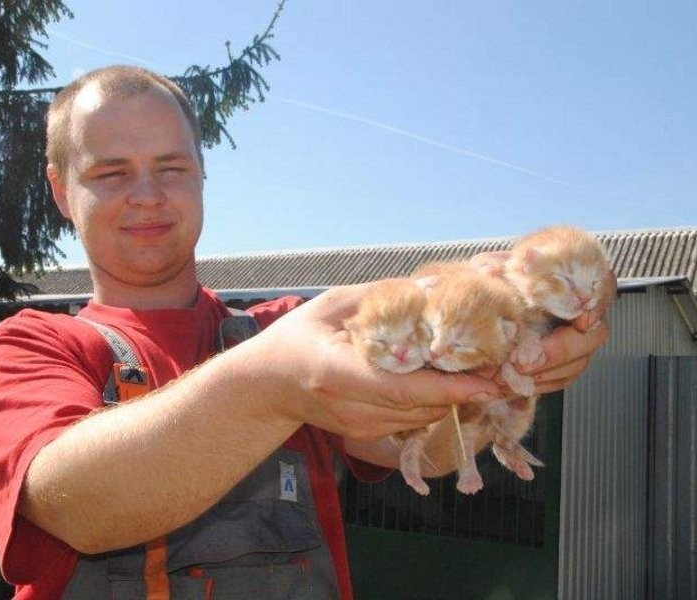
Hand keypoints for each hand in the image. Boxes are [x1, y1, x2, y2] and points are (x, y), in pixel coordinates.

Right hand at [252, 283, 499, 440]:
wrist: (267, 385)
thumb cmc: (295, 337)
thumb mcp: (331, 305)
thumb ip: (380, 298)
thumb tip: (431, 290)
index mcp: (338, 374)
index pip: (404, 389)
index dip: (452, 387)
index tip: (491, 379)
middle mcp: (352, 409)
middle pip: (423, 407)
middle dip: (465, 389)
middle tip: (498, 360)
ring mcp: (359, 429)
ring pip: (424, 417)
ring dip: (452, 396)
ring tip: (475, 366)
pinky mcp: (366, 436)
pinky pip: (412, 419)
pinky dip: (432, 401)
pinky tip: (438, 378)